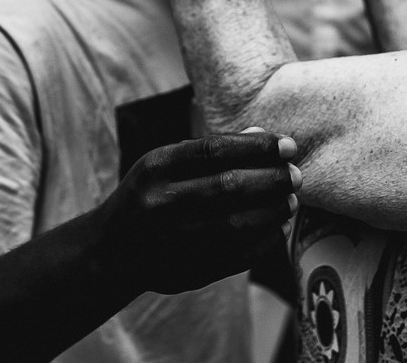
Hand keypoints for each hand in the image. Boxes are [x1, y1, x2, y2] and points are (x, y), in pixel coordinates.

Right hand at [99, 129, 300, 294]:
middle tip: (296, 175)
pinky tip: (276, 227)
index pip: (215, 150)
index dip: (258, 147)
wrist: (111, 252)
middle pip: (229, 186)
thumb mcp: (166, 163)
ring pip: (236, 223)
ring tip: (290, 201)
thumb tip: (263, 135)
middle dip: (272, 179)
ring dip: (273, 211)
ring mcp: (172, 241)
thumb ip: (212, 149)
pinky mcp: (185, 271)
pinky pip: (236, 256)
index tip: (287, 146)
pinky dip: (264, 241)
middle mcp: (161, 203)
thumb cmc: (149, 195)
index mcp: (156, 168)